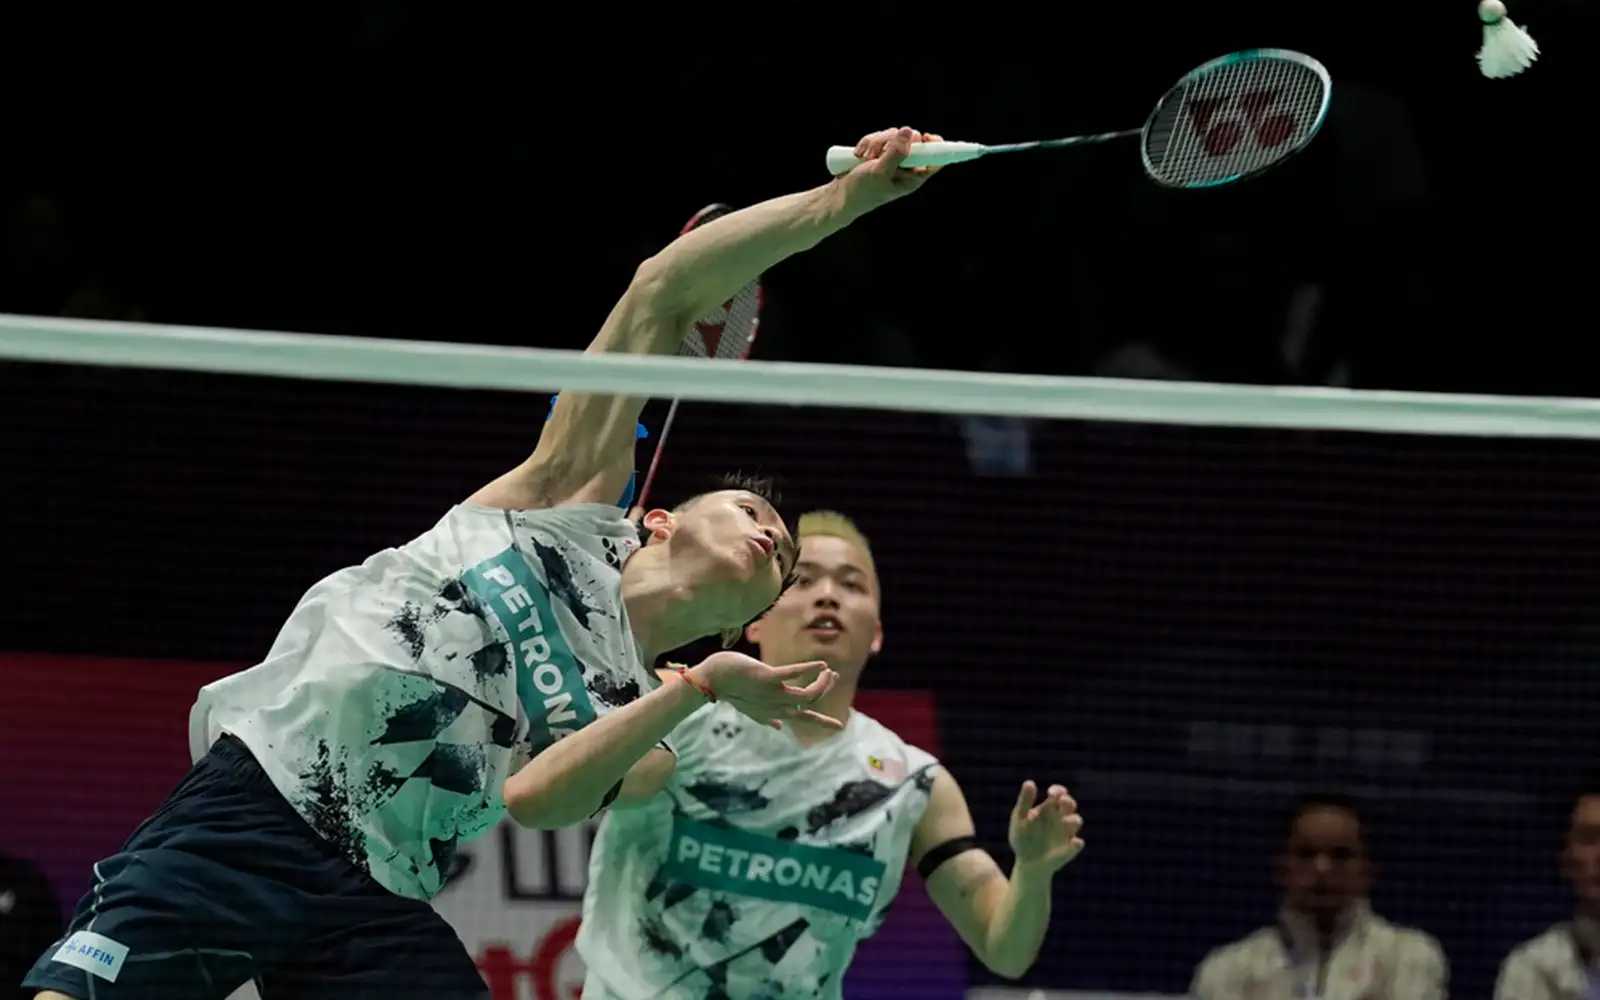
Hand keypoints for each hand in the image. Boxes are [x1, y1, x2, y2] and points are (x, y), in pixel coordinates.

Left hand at [687, 652, 841, 729]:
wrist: (712, 680)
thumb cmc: (732, 691)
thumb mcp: (752, 709)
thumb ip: (767, 718)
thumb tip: (779, 726)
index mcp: (775, 711)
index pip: (803, 719)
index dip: (822, 722)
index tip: (840, 726)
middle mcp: (776, 705)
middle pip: (810, 703)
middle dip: (825, 690)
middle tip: (833, 677)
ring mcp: (772, 692)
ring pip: (807, 693)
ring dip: (822, 682)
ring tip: (828, 671)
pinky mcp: (767, 677)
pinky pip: (793, 673)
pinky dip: (809, 669)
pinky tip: (822, 665)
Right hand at [836, 126, 944, 216]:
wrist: (840, 196)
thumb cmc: (863, 191)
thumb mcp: (880, 172)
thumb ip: (896, 152)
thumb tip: (909, 131)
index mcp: (912, 176)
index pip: (934, 159)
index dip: (935, 145)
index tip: (925, 136)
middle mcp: (905, 166)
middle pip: (912, 140)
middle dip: (891, 141)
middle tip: (878, 153)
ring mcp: (892, 158)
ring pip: (893, 135)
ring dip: (875, 142)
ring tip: (864, 157)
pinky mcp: (879, 152)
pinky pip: (879, 136)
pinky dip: (867, 142)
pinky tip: (859, 154)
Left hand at [1008, 780, 1084, 873]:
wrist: (1026, 862)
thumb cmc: (1023, 837)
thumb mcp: (1019, 818)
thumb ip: (1025, 801)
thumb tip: (1030, 782)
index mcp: (1049, 808)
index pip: (1058, 794)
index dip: (1058, 790)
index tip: (1051, 792)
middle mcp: (1061, 818)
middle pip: (1070, 805)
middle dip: (1068, 801)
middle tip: (1061, 801)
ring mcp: (1066, 833)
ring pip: (1076, 821)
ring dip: (1073, 819)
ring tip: (1065, 821)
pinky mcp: (1069, 849)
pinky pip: (1076, 845)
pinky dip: (1076, 844)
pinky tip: (1075, 842)